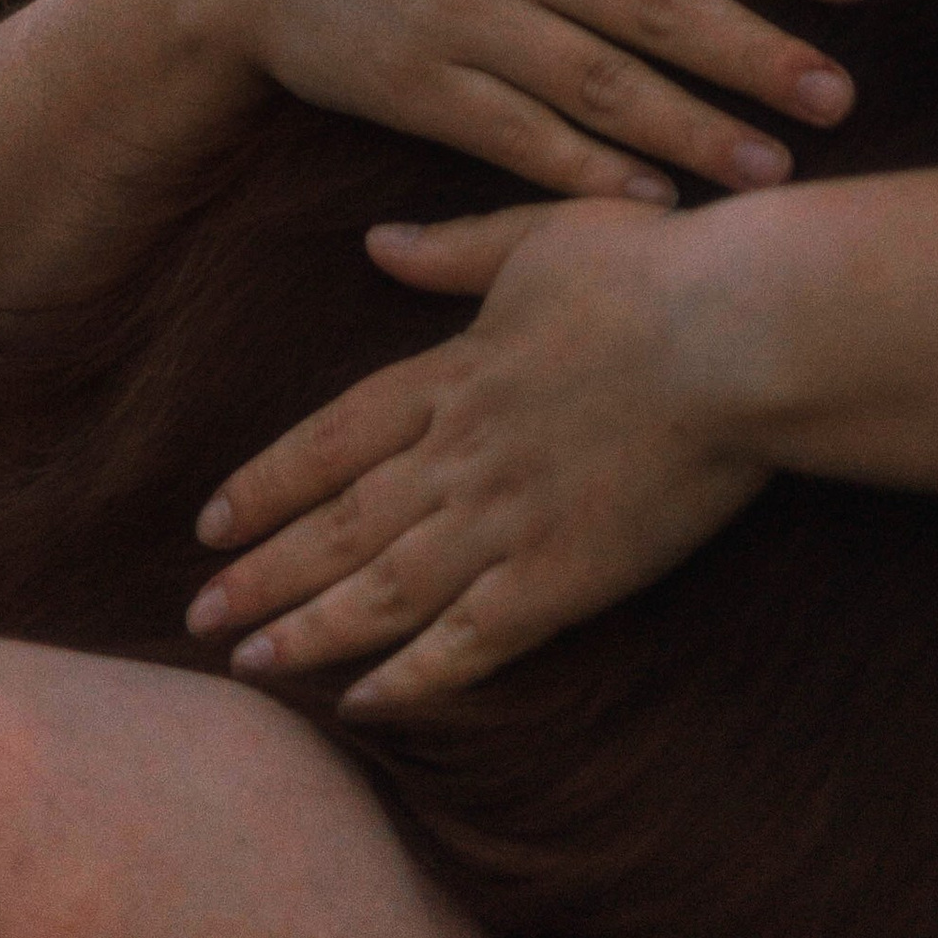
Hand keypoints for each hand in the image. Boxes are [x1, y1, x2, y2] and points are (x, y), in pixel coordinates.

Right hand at [160, 0, 872, 202]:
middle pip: (658, 3)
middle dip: (757, 54)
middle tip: (839, 98)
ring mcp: (465, 15)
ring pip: (601, 84)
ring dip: (694, 131)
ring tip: (774, 174)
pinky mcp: (421, 88)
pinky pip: (521, 139)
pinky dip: (589, 174)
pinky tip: (656, 206)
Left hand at [182, 198, 768, 710]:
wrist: (740, 334)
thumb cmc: (656, 272)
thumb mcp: (540, 236)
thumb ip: (454, 253)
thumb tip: (377, 243)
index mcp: (454, 372)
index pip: (334, 438)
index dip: (268, 484)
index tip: (211, 523)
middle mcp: (460, 454)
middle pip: (339, 524)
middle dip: (262, 574)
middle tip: (197, 616)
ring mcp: (506, 521)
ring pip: (383, 591)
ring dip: (309, 631)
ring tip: (249, 664)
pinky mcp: (563, 577)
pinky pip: (469, 641)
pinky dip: (412, 676)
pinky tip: (365, 701)